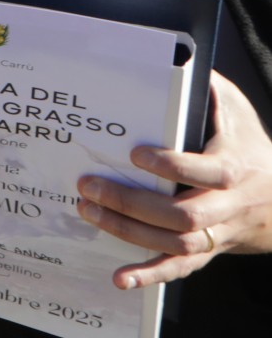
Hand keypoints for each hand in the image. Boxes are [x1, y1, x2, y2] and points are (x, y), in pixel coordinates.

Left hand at [77, 71, 271, 287]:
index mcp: (236, 168)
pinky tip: (120, 278)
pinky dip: (150, 275)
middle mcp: (228, 206)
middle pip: (184, 216)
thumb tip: (179, 59)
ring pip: (177, 245)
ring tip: (88, 212)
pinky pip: (180, 269)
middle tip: (89, 185)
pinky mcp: (209, 251)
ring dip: (130, 233)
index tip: (136, 154)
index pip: (208, 172)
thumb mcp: (237, 112)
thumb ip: (210, 90)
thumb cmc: (250, 146)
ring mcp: (219, 233)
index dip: (174, 167)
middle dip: (133, 203)